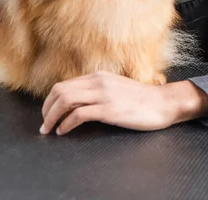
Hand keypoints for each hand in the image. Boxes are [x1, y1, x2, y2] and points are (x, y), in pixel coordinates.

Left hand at [39, 71, 207, 134]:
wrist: (163, 102)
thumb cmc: (141, 98)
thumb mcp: (116, 87)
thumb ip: (99, 89)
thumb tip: (79, 100)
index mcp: (99, 76)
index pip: (65, 84)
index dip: (50, 100)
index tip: (47, 113)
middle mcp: (98, 82)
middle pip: (60, 90)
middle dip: (46, 108)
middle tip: (44, 124)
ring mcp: (104, 95)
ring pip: (66, 100)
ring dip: (52, 117)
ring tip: (49, 129)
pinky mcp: (109, 109)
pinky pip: (79, 114)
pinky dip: (66, 124)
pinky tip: (64, 131)